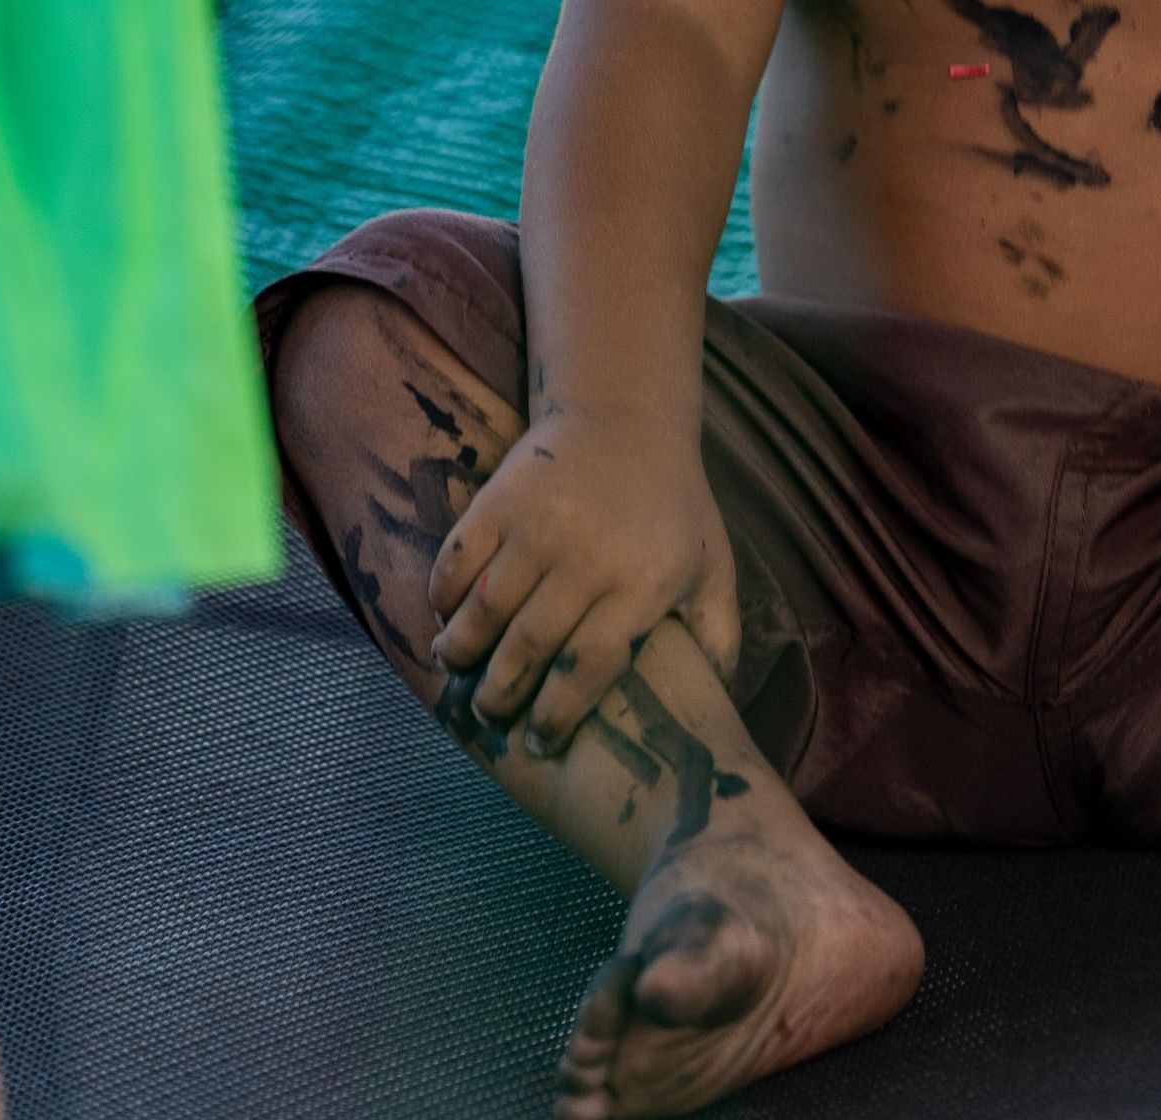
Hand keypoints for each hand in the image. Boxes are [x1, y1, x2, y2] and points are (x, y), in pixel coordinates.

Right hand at [427, 402, 740, 756]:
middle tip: (491, 718)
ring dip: (462, 653)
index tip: (540, 743)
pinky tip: (445, 619)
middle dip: (502, 697)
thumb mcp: (712, 566)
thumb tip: (714, 705)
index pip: (589, 668)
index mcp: (644, 582)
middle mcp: (589, 557)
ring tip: (457, 673)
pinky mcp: (500, 498)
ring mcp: (539, 525)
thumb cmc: (672, 505)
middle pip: (530, 648)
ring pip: (485, 611)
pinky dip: (442, 598)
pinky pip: (457, 562)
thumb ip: (718, 636)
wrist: (627, 417)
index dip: (559, 716)